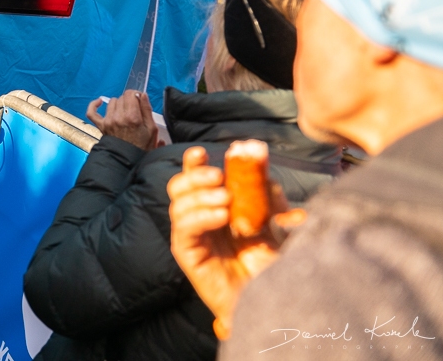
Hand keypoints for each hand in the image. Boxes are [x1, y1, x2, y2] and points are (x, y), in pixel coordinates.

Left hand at [86, 91, 159, 150]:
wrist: (128, 160)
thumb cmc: (141, 147)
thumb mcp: (152, 129)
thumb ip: (147, 109)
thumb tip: (142, 95)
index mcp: (132, 117)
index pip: (130, 94)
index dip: (136, 95)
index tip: (139, 99)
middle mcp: (118, 117)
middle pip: (122, 97)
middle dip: (129, 101)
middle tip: (134, 109)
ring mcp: (108, 121)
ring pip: (111, 102)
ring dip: (118, 104)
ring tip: (124, 112)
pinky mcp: (101, 126)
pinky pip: (92, 112)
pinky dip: (94, 105)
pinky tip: (99, 102)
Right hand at [167, 147, 283, 335]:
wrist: (272, 302)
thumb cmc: (272, 266)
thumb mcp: (277, 227)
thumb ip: (271, 201)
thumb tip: (266, 175)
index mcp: (215, 208)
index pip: (195, 180)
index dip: (193, 164)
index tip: (201, 152)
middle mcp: (199, 220)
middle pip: (179, 187)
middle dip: (195, 176)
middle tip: (219, 177)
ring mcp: (192, 237)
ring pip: (177, 205)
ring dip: (200, 196)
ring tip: (226, 199)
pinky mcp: (188, 254)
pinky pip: (184, 228)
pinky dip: (200, 216)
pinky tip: (221, 216)